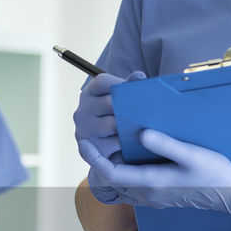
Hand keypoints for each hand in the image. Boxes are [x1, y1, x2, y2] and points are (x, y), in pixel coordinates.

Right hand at [74, 71, 145, 203]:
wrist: (107, 153)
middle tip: (148, 110)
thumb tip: (140, 77)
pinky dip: (127, 142)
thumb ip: (129, 88)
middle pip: (109, 103)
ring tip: (145, 125)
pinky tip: (138, 141)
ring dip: (129, 126)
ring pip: (112, 124)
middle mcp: (82, 111)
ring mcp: (83, 130)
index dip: (120, 83)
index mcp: (88, 94)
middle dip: (129, 107)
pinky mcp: (89, 148)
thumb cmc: (116, 121)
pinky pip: (113, 143)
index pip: (101, 82)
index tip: (136, 90)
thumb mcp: (120, 102)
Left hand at [79, 128, 230, 225]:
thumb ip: (165, 144)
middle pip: (111, 180)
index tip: (83, 143)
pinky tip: (127, 160)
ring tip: (104, 148)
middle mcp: (147, 194)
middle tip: (89, 141)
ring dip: (108, 169)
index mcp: (151, 183)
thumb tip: (141, 134)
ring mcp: (152, 198)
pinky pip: (131, 188)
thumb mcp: (191, 154)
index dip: (93, 158)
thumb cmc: (213, 173)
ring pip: (120, 186)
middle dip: (97, 162)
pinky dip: (122, 175)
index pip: (110, 173)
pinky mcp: (158, 198)